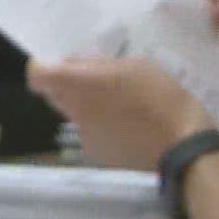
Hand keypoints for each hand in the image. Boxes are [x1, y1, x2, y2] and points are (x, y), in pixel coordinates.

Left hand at [25, 57, 214, 170]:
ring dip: (88, 107)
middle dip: (69, 86)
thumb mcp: (135, 65)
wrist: (181, 144)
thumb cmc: (160, 95)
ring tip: (122, 107)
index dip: (44, 68)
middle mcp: (74, 111)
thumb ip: (100, 64)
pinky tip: (129, 128)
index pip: (37, 76)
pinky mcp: (98, 154)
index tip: (62, 67)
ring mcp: (84, 136)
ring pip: (75, 114)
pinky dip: (103, 128)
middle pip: (55, 95)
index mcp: (79, 83)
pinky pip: (92, 133)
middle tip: (98, 82)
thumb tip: (79, 65)